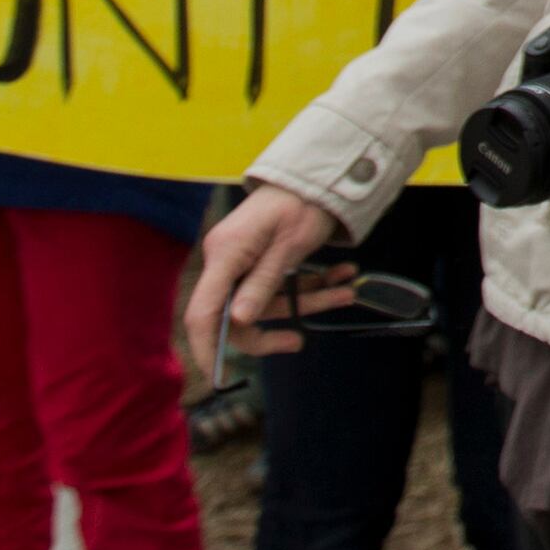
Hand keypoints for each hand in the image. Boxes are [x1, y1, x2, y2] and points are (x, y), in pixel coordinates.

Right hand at [184, 183, 351, 369]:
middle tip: (299, 341)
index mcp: (225, 255)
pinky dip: (310, 285)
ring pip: (268, 300)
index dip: (207, 348)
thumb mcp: (290, 245)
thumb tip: (238, 322)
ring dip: (307, 300)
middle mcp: (227, 261)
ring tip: (347, 293)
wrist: (316, 173)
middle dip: (271, 329)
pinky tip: (341, 277)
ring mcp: (242, 262)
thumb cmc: (301, 202)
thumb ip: (263, 283)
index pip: (203, 313)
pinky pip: (280, 285)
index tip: (220, 377)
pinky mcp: (260, 261)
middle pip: (236, 315)